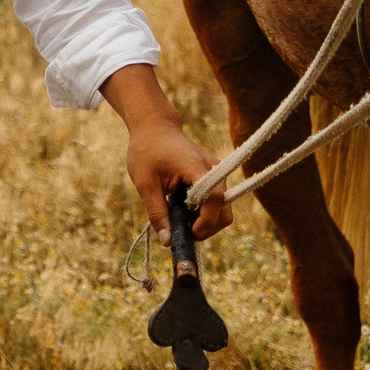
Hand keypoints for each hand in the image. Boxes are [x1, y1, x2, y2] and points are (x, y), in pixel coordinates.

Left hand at [127, 118, 230, 241]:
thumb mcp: (145, 184)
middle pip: (224, 210)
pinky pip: (217, 201)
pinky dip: (204, 212)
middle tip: (182, 233)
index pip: (214, 198)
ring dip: (205, 221)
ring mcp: (217, 172)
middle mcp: (214, 169)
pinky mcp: (215, 176)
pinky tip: (184, 210)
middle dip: (207, 228)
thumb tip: (167, 241)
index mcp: (196, 167)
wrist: (155, 128)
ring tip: (180, 220)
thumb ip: (157, 212)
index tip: (189, 233)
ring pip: (223, 209)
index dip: (205, 221)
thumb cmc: (147, 151)